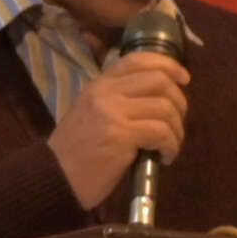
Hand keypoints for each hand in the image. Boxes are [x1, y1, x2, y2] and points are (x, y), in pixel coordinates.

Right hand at [48, 52, 189, 209]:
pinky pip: (161, 132)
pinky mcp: (121, 135)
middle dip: (179, 101)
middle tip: (177, 123)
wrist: (53, 178)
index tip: (183, 79)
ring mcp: (113, 112)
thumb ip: (118, 100)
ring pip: (165, 107)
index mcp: (99, 84)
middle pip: (159, 80)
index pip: (137, 59)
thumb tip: (159, 98)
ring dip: (176, 129)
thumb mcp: (92, 114)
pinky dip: (171, 145)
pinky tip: (164, 158)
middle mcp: (106, 92)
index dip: (167, 64)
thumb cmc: (75, 152)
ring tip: (170, 146)